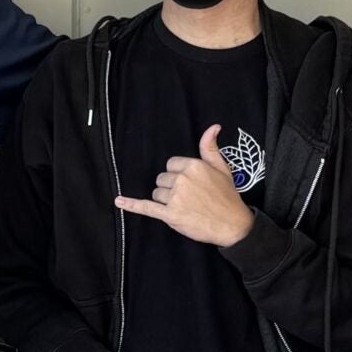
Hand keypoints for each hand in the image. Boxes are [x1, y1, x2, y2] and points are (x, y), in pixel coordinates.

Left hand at [116, 125, 253, 246]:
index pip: (171, 165)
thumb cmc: (227, 197)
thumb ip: (210, 148)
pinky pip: (146, 207)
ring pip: (156, 194)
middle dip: (170, 188)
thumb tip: (212, 127)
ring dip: (165, 201)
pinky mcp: (169, 215)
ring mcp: (175, 198)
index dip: (178, 175)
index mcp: (193, 166)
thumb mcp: (222, 168)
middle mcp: (182, 180)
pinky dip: (131, 205)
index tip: (189, 184)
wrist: (233, 225)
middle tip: (189, 198)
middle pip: (161, 179)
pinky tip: (119, 202)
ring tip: (185, 207)